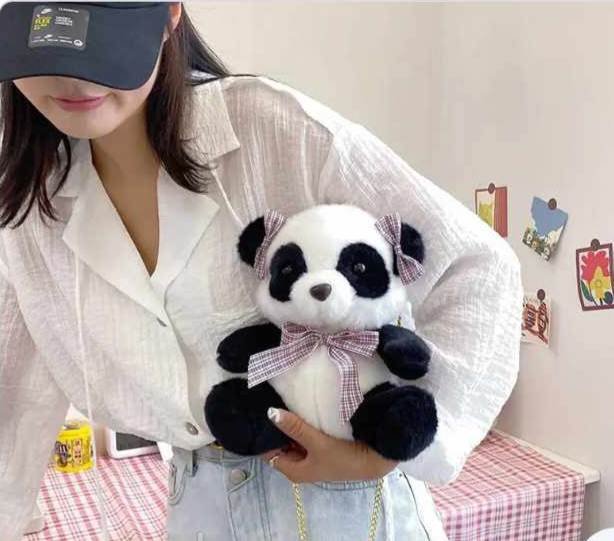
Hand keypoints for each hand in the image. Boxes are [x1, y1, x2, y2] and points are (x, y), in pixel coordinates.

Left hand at [260, 407, 399, 483]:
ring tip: (283, 402)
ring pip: (293, 439)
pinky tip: (300, 410)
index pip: (269, 452)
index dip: (264, 436)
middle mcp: (300, 466)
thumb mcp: (316, 442)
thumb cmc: (342, 457)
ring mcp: (310, 457)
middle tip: (270, 402)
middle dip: (278, 428)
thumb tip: (270, 413)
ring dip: (291, 426)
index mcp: (294, 471)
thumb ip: (294, 427)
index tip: (259, 414)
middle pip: (281, 444)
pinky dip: (302, 427)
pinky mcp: (321, 449)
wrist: (373, 461)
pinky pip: (305, 436)